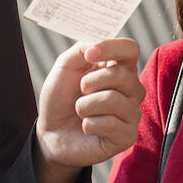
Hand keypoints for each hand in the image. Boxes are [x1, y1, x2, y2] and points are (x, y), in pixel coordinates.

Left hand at [34, 38, 143, 182]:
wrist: (51, 133)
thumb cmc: (61, 98)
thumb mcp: (65, 66)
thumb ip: (81, 49)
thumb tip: (96, 45)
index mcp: (120, 67)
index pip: (130, 49)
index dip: (112, 48)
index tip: (90, 55)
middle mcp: (131, 88)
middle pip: (121, 74)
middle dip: (90, 82)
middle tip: (80, 91)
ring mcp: (132, 112)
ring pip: (113, 100)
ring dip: (85, 106)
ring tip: (81, 111)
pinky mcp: (127, 136)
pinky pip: (110, 124)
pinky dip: (89, 124)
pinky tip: (87, 127)